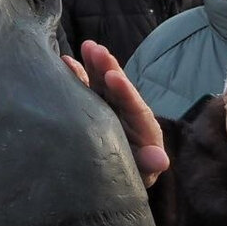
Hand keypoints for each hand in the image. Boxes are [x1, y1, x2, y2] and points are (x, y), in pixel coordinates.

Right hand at [62, 40, 168, 186]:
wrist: (116, 178)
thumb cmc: (132, 174)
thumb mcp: (142, 172)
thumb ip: (149, 164)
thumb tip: (161, 160)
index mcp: (142, 126)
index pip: (135, 105)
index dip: (124, 90)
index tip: (113, 76)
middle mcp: (126, 111)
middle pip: (118, 88)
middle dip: (108, 68)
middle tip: (96, 50)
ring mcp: (110, 106)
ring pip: (102, 82)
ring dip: (94, 64)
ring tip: (86, 47)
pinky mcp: (94, 106)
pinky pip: (86, 88)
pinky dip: (77, 74)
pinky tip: (65, 61)